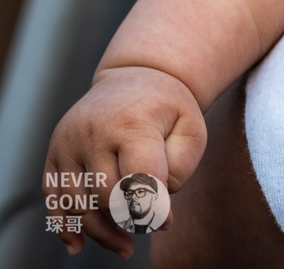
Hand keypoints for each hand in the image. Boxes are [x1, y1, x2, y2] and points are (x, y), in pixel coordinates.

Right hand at [44, 66, 205, 257]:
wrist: (135, 76)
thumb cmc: (167, 108)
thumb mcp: (191, 128)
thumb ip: (181, 168)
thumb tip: (159, 210)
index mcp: (130, 123)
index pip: (138, 181)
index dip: (153, 209)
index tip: (167, 222)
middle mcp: (93, 131)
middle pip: (106, 197)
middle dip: (128, 221)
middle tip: (148, 228)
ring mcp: (69, 141)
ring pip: (79, 204)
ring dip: (102, 233)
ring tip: (125, 246)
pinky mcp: (55, 151)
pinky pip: (53, 197)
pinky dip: (64, 225)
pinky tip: (78, 246)